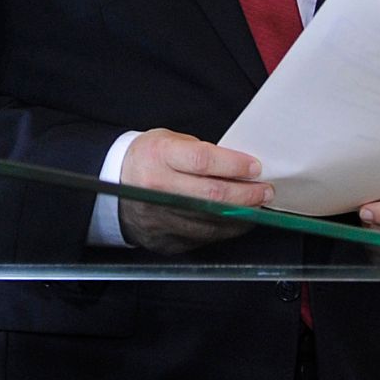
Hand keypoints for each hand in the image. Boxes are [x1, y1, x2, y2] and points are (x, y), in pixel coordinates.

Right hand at [118, 129, 273, 252]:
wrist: (114, 182)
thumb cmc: (147, 158)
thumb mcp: (169, 141)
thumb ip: (202, 152)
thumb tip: (239, 167)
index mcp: (159, 156)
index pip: (203, 161)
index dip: (234, 165)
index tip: (255, 167)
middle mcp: (157, 187)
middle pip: (213, 195)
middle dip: (247, 194)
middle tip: (265, 190)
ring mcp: (160, 216)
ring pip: (212, 221)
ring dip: (241, 214)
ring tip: (256, 205)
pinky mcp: (165, 238)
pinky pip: (204, 236)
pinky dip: (225, 228)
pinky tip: (236, 219)